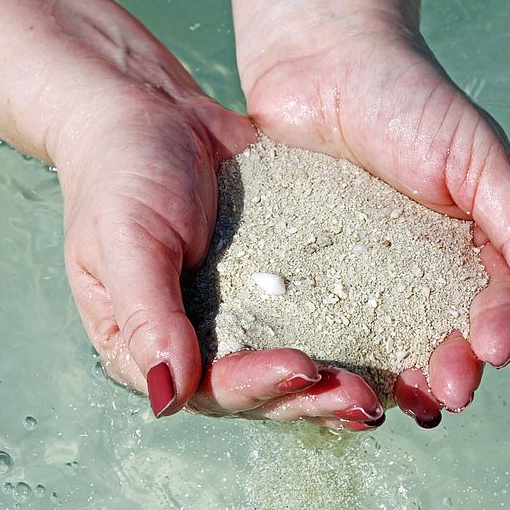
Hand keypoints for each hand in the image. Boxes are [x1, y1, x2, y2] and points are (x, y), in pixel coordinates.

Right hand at [54, 65, 384, 428]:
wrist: (153, 111)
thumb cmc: (120, 171)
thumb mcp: (125, 238)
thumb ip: (146, 315)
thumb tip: (169, 398)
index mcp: (148, 344)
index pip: (207, 387)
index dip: (257, 386)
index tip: (303, 368)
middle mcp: (198, 341)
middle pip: (259, 390)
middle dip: (311, 398)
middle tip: (363, 399)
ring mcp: (240, 315)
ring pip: (291, 363)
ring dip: (335, 379)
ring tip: (383, 385)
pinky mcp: (275, 283)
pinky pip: (311, 313)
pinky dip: (347, 331)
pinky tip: (388, 339)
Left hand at [232, 0, 509, 426]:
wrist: (320, 58)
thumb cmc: (407, 97)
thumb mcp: (475, 156)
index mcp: (465, 248)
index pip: (491, 304)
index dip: (495, 332)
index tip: (490, 353)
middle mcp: (414, 272)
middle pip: (433, 336)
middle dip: (441, 371)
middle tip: (437, 397)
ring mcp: (357, 275)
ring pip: (376, 341)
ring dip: (386, 378)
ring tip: (385, 403)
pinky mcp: (305, 271)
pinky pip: (316, 318)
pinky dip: (324, 349)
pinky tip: (320, 370)